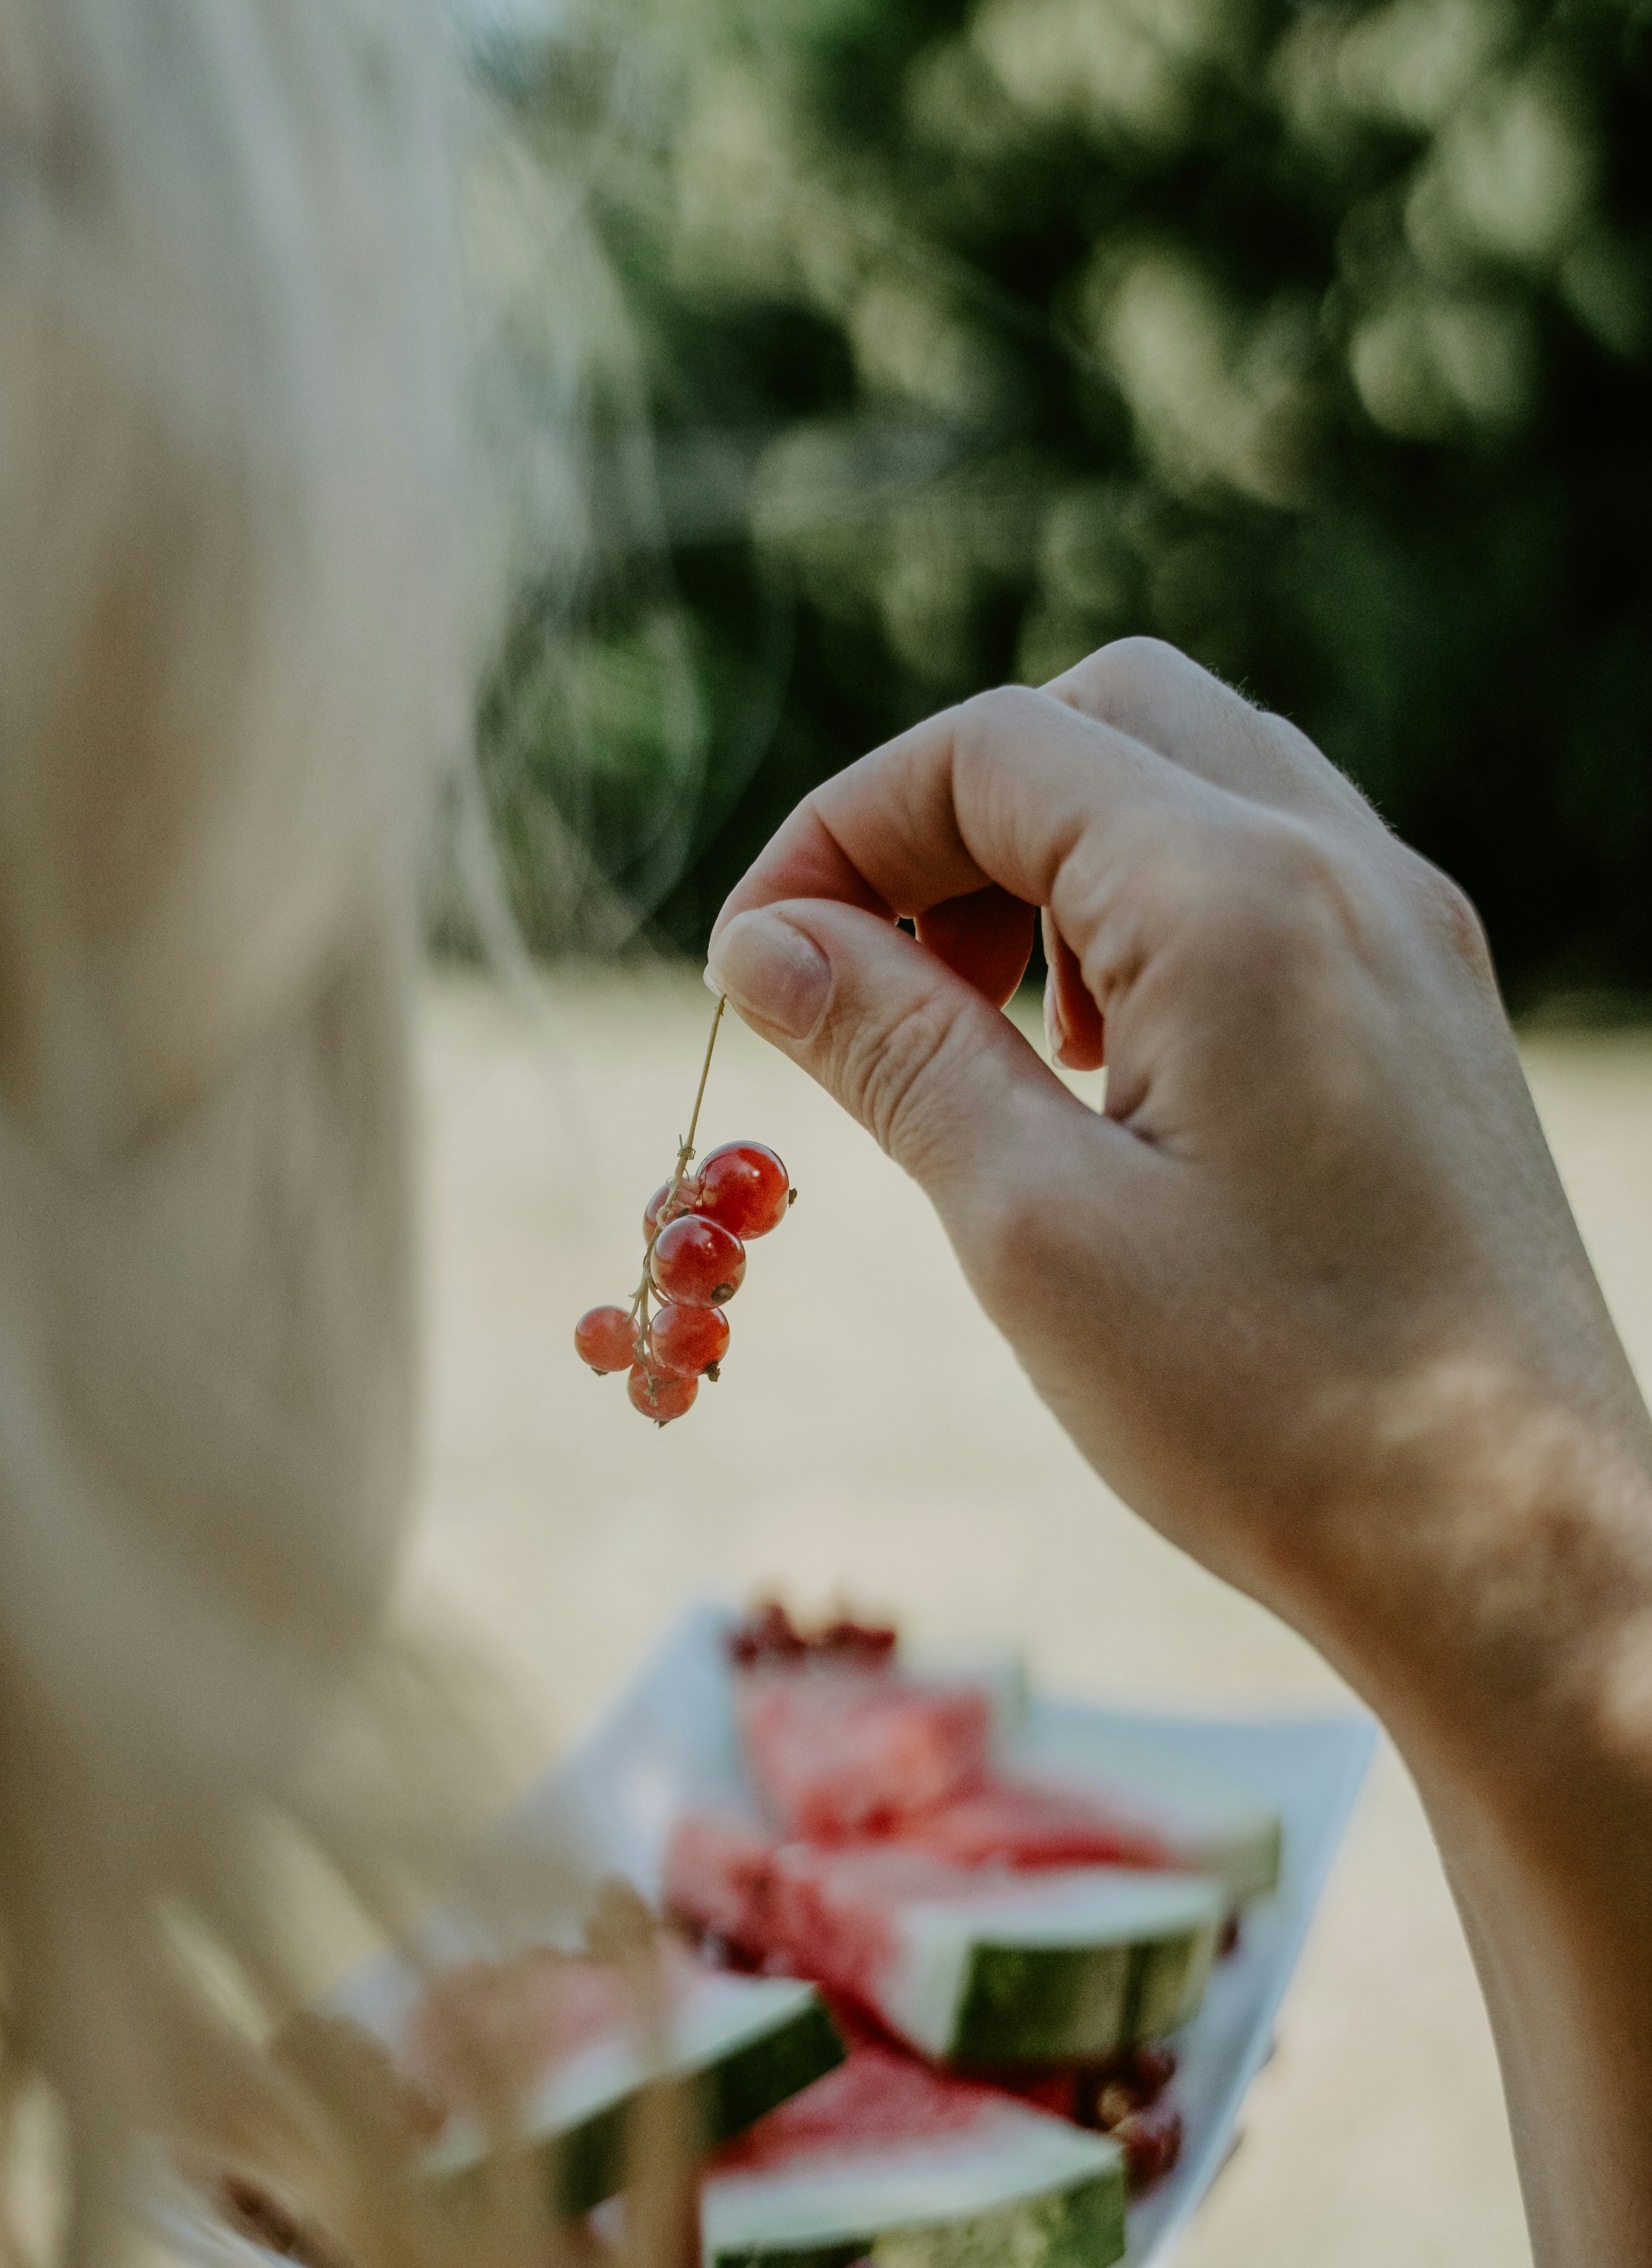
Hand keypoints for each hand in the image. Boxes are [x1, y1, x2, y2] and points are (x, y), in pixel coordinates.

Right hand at [706, 641, 1651, 1763]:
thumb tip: (766, 945)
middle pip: (1099, 719)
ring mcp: (1409, 935)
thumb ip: (895, 1050)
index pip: (990, 750)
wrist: (1513, 1548)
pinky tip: (1110, 1069)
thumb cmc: (1274, 1410)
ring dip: (1051, 862)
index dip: (836, 835)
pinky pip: (1271, 876)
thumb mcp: (1033, 1226)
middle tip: (870, 980)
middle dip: (948, 820)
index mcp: (1236, 898)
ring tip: (987, 1031)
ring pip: (1195, 780)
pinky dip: (1151, 914)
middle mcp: (1345, 871)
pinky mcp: (1434, 1011)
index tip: (754, 969)